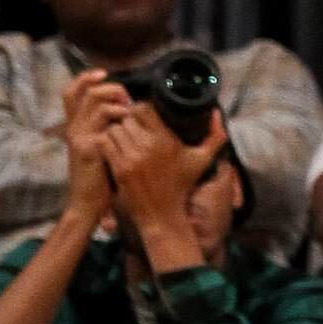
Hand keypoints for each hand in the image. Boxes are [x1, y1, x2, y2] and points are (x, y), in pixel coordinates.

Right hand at [62, 68, 131, 225]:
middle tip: (127, 101)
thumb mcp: (96, 146)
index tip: (104, 74)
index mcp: (75, 126)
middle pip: (90, 92)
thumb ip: (103, 126)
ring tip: (131, 114)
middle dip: (113, 89)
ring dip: (120, 103)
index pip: (70, 93)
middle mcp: (74, 129)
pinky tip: (131, 131)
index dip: (86, 77)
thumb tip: (124, 105)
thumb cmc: (98, 175)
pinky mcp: (90, 149)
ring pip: (98, 103)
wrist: (87, 204)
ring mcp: (81, 138)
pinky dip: (122, 121)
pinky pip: (107, 123)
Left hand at [105, 105, 223, 244]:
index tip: (144, 117)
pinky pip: (105, 144)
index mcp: (165, 140)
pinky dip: (108, 143)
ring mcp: (130, 158)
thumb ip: (215, 136)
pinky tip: (116, 150)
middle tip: (133, 128)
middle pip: (127, 118)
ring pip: (114, 129)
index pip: (143, 108)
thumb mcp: (202, 160)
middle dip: (129, 120)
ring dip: (117, 131)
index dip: (141, 109)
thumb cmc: (182, 186)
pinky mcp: (118, 169)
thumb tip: (217, 112)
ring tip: (124, 138)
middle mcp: (146, 146)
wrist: (162, 215)